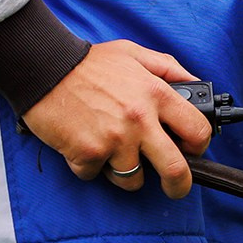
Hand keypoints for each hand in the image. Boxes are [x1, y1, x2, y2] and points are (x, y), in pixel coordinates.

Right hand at [21, 40, 213, 198]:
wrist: (42, 67)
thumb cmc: (88, 63)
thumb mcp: (134, 54)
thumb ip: (169, 69)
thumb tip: (196, 84)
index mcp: (156, 95)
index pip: (198, 130)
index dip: (200, 145)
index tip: (193, 151)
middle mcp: (139, 120)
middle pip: (175, 169)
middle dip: (180, 186)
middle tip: (176, 188)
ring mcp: (113, 139)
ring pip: (133, 179)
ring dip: (127, 173)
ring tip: (115, 155)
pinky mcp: (86, 153)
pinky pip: (96, 174)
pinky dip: (91, 166)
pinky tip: (85, 145)